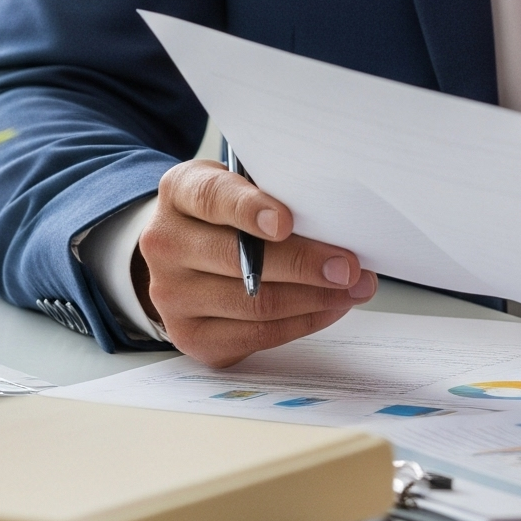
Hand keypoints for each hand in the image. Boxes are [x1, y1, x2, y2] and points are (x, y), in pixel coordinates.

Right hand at [137, 159, 375, 365]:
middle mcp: (166, 245)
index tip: (287, 221)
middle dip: (303, 263)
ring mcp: (173, 296)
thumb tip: (335, 218)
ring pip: (254, 303)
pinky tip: (331, 307)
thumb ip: (274, 192)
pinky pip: (256, 336)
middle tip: (349, 266)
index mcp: (179, 193)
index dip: (250, 210)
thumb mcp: (240, 183)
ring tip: (354, 287)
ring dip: (314, 297)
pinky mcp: (191, 337)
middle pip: (238, 260)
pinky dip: (303, 322)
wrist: (184, 253)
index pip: (212, 197)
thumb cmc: (228, 211)